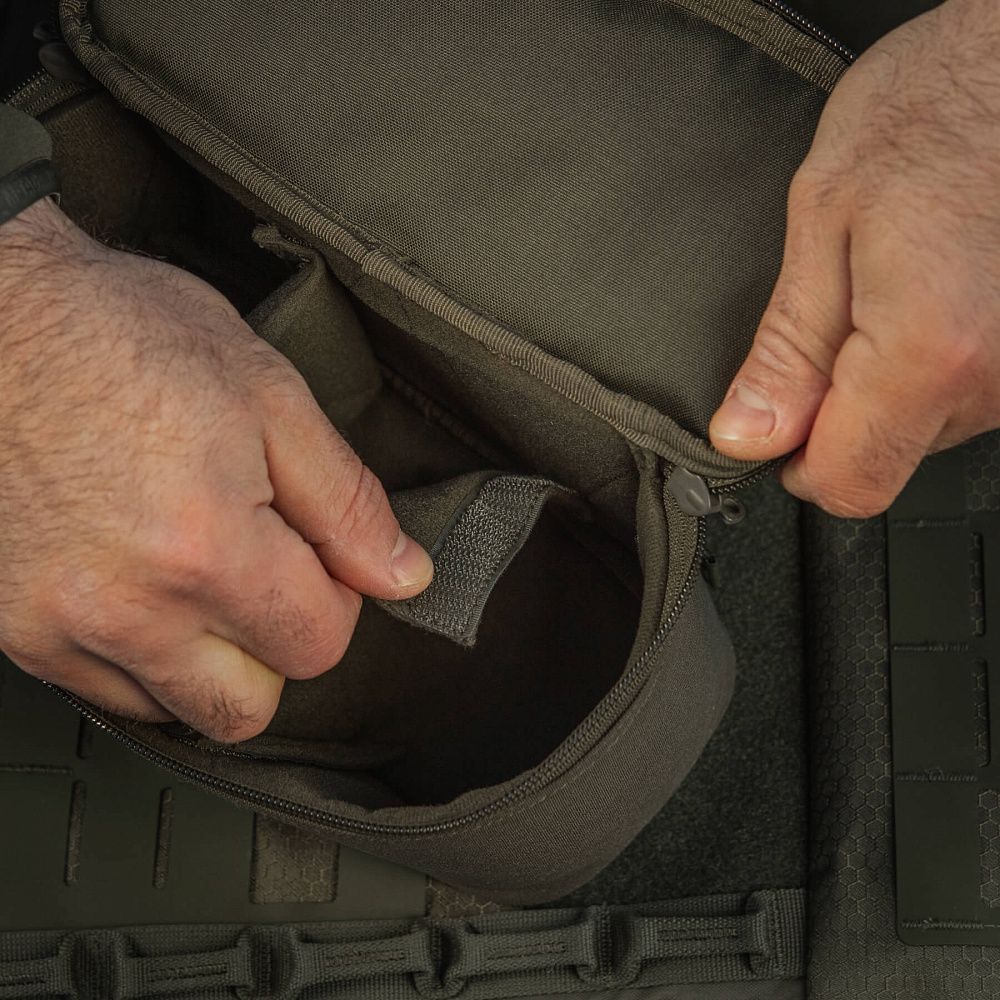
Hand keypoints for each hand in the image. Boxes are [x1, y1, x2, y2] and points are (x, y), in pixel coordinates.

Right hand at [0, 199, 431, 739]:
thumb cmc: (119, 333)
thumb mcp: (268, 395)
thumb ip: (347, 503)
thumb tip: (404, 576)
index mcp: (208, 546)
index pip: (317, 646)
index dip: (335, 599)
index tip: (313, 550)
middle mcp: (129, 608)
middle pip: (248, 705)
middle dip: (276, 644)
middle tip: (262, 566)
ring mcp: (59, 626)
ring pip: (176, 710)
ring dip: (210, 658)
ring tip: (196, 570)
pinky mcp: (14, 629)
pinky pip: (106, 692)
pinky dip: (141, 654)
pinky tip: (141, 582)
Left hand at [709, 0, 999, 517]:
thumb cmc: (935, 107)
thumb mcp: (824, 217)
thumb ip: (789, 347)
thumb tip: (749, 435)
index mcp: (931, 354)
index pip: (849, 483)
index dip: (796, 462)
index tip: (776, 414)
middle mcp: (997, 379)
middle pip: (886, 457)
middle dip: (840, 410)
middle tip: (836, 312)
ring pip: (928, 427)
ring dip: (890, 379)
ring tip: (890, 284)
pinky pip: (970, 391)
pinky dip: (935, 360)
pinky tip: (931, 290)